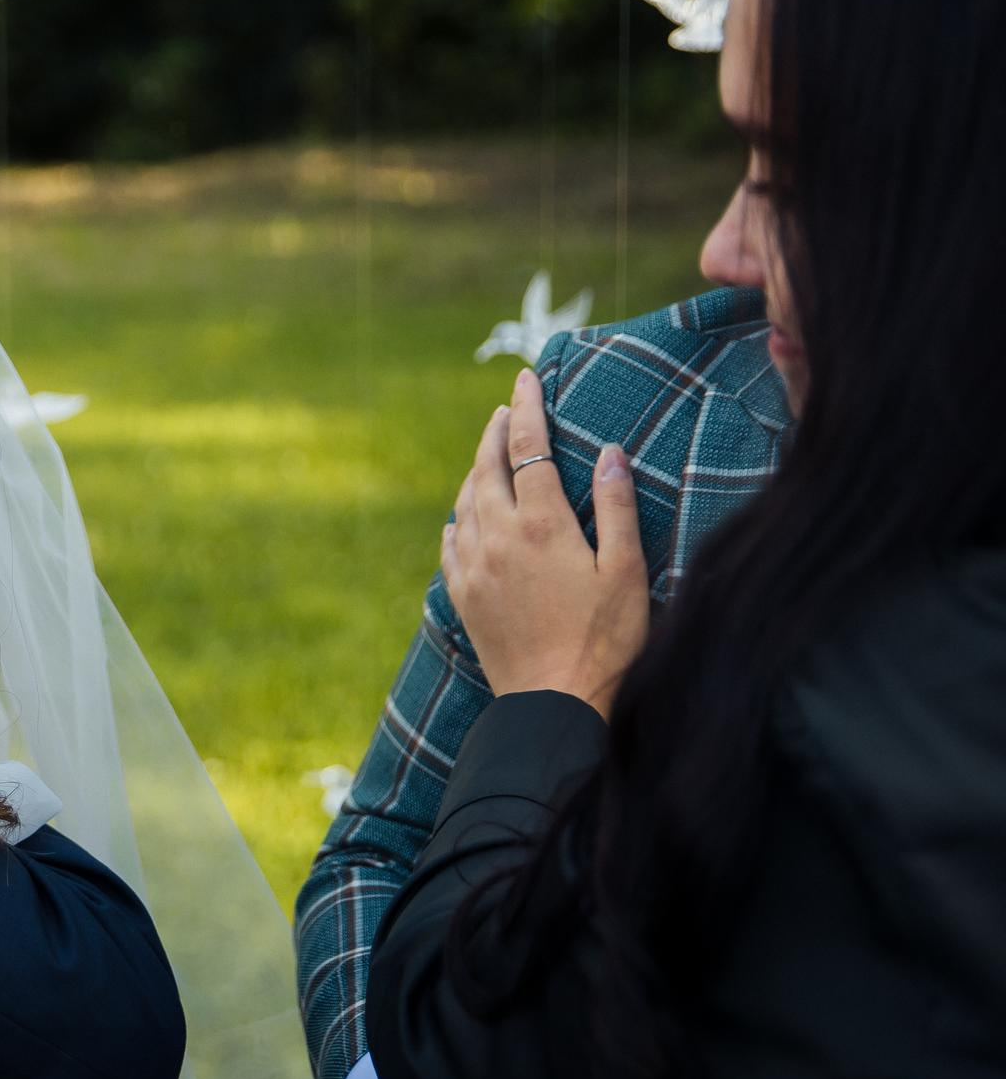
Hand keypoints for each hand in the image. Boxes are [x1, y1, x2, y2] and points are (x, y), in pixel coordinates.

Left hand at [442, 368, 647, 717]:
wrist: (555, 699)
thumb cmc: (605, 638)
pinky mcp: (462, 595)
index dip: (526, 408)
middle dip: (495, 432)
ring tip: (488, 454)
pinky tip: (464, 516)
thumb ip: (616, 506)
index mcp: (542, 524)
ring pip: (466, 501)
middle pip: (486, 467)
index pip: (527, 447)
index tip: (524, 379)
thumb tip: (608, 451)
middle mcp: (498, 536)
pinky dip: (459, 517)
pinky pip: (451, 542)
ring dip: (476, 470)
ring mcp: (473, 566)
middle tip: (505, 409)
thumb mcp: (626, 569)